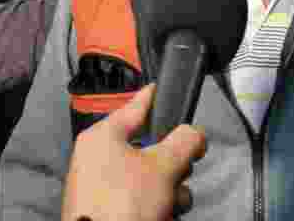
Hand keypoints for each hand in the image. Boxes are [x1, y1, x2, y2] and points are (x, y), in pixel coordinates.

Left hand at [62, 84, 206, 220]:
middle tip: (184, 172)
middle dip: (174, 164)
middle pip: (151, 147)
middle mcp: (98, 158)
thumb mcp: (163, 166)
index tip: (166, 86)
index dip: (156, 95)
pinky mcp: (108, 212)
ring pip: (150, 177)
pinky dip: (156, 206)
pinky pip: (141, 199)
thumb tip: (195, 135)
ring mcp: (102, 187)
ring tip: (172, 205)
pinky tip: (165, 216)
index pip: (136, 105)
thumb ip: (185, 142)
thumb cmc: (126, 200)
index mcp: (102, 136)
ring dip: (170, 191)